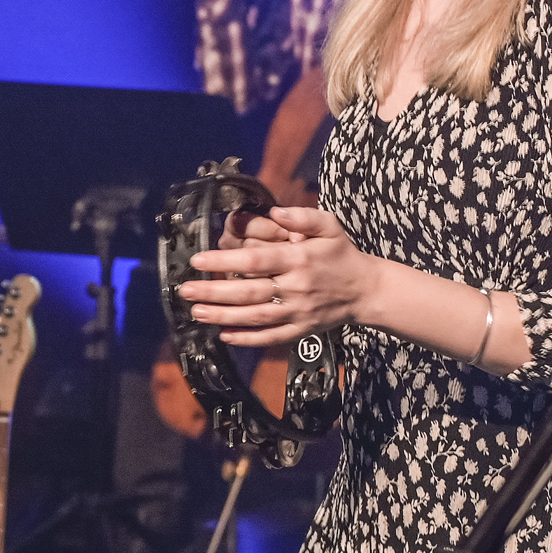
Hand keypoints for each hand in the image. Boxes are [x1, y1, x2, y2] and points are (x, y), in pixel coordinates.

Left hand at [179, 205, 366, 346]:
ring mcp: (298, 311)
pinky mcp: (301, 330)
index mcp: (299, 259)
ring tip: (196, 312)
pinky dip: (247, 339)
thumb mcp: (329, 226)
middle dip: (214, 292)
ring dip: (223, 316)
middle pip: (249, 291)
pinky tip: (225, 336)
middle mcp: (296, 287)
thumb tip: (277, 213)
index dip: (225, 261)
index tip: (198, 261)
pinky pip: (271, 337)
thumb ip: (302, 217)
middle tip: (185, 290)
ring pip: (255, 317)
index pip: (255, 260)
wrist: (366, 290)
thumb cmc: (342, 254)